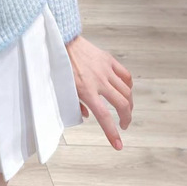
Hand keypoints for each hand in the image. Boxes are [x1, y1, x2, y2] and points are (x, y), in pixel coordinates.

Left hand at [65, 35, 132, 150]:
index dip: (112, 133)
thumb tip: (87, 116)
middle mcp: (99, 81)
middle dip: (126, 118)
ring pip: (126, 91)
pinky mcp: (108, 60)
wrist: (60, 40)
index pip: (104, 117)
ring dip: (129, 103)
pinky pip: (125, 75)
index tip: (118, 145)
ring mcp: (106, 70)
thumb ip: (75, 104)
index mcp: (86, 91)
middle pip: (122, 105)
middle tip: (124, 124)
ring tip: (126, 109)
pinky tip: (126, 90)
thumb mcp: (62, 89)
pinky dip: (128, 85)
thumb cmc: (57, 65)